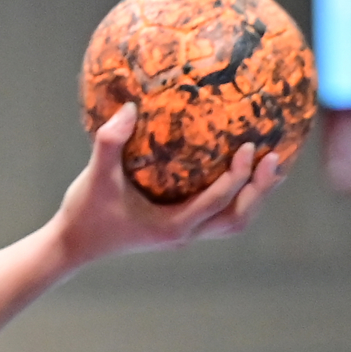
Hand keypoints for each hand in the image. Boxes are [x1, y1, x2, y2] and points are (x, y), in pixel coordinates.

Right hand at [49, 105, 289, 269]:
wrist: (73, 244)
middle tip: (276, 158)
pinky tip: (240, 168)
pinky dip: (236, 194)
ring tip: (271, 166)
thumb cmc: (85, 211)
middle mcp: (183, 233)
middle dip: (260, 192)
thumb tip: (129, 107)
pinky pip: (218, 212)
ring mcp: (183, 232)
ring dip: (254, 197)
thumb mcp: (94, 177)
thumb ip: (109, 142)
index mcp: (171, 225)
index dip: (238, 178)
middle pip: (237, 220)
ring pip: (232, 221)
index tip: (250, 148)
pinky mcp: (179, 226)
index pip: (217, 203)